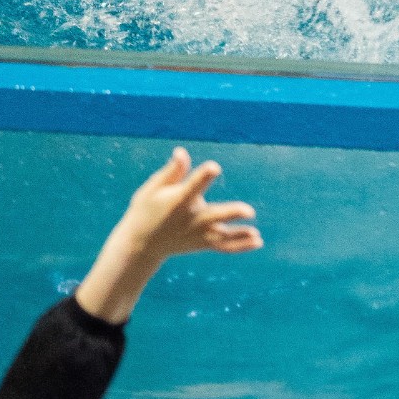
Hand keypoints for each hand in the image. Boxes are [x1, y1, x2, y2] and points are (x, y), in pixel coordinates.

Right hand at [74, 148, 261, 324]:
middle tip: (249, 211)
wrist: (141, 244)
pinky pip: (223, 246)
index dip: (204, 176)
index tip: (214, 167)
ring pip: (221, 235)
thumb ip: (172, 172)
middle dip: (231, 213)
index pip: (193, 187)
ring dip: (239, 234)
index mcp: (178, 201)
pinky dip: (240, 245)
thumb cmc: (146, 209)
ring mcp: (197, 234)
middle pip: (213, 216)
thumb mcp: (153, 188)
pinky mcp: (202, 243)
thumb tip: (182, 152)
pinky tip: (257, 241)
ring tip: (256, 234)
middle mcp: (190, 219)